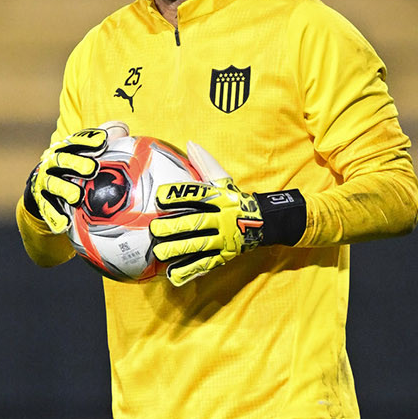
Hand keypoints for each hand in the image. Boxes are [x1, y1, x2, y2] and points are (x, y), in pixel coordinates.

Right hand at [23, 122, 128, 232]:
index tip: (103, 142)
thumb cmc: (74, 169)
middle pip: (62, 160)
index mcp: (65, 149)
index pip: (76, 141)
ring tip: (77, 197)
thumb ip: (105, 139)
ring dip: (65, 190)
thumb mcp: (86, 153)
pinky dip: (56, 217)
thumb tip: (124, 129)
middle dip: (76, 164)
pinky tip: (65, 224)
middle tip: (92, 169)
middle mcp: (53, 163)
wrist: (43, 189)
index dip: (88, 141)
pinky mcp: (42, 202)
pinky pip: (48, 210)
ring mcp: (46, 183)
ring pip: (53, 184)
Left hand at [151, 142, 306, 285]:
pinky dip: (189, 271)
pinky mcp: (224, 256)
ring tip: (160, 253)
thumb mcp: (224, 180)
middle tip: (154, 229)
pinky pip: (205, 265)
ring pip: (199, 245)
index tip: (159, 197)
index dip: (178, 195)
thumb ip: (206, 163)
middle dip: (174, 227)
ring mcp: (223, 239)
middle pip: (196, 223)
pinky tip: (173, 274)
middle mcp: (222, 218)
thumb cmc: (235, 199)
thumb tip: (190, 144)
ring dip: (178, 250)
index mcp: (220, 197)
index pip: (197, 194)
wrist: (263, 222)